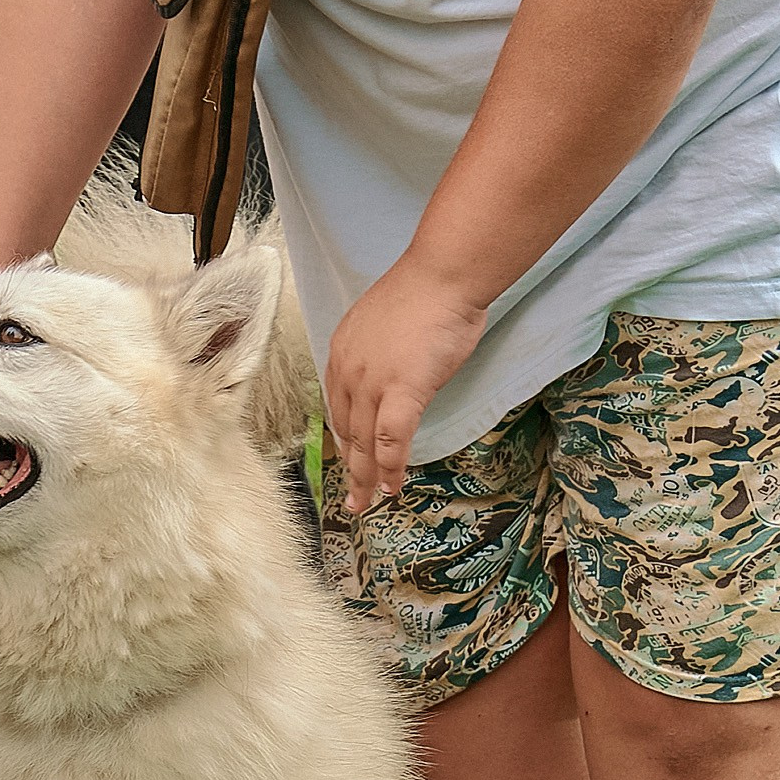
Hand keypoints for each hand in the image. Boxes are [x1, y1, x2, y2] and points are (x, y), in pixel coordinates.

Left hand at [325, 253, 489, 510]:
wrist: (442, 277)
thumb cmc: (425, 292)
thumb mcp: (386, 322)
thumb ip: (381, 352)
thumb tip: (395, 372)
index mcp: (341, 351)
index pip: (337, 405)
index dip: (343, 436)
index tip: (349, 456)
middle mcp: (348, 370)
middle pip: (345, 429)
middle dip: (349, 466)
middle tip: (351, 496)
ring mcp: (372, 383)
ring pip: (363, 441)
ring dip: (366, 476)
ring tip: (368, 502)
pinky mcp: (402, 391)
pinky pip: (391, 440)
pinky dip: (391, 467)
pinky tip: (393, 487)